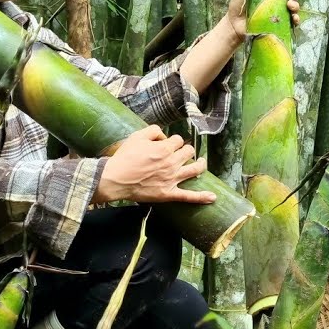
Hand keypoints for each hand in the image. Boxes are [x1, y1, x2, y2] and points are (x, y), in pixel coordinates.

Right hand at [93, 125, 215, 204]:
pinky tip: (213, 198)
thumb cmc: (125, 158)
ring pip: (195, 169)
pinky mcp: (169, 193)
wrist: (115, 179)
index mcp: (165, 148)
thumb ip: (152, 131)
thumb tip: (162, 135)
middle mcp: (172, 163)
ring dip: (200, 165)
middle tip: (180, 153)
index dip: (173, 140)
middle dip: (186, 150)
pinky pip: (189, 196)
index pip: (178, 139)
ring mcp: (172, 179)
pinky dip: (202, 197)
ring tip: (201, 163)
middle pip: (189, 152)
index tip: (166, 144)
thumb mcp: (136, 136)